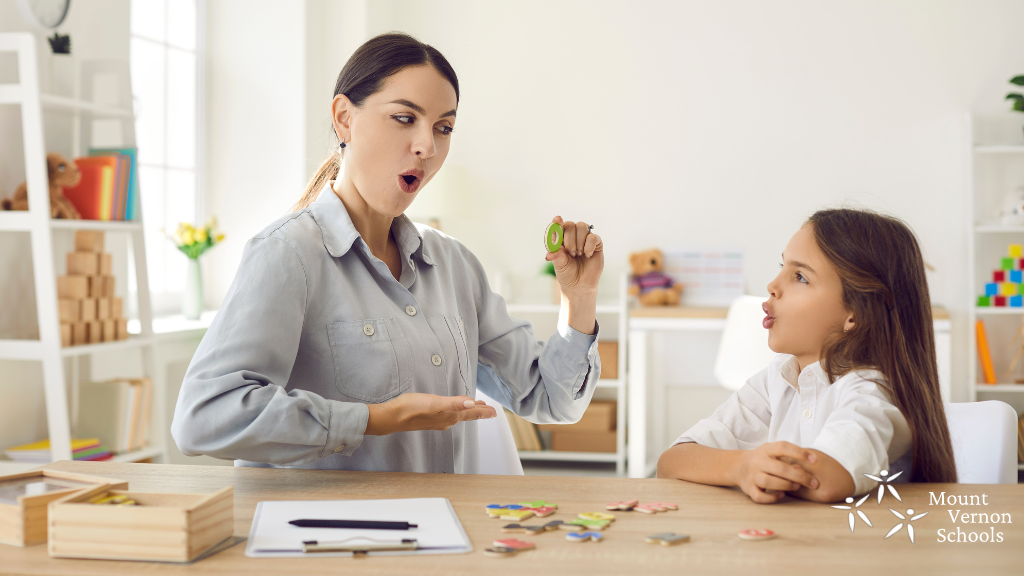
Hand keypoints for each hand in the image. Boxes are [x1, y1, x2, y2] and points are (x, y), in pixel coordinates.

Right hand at [365, 393, 496, 434]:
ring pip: (459, 416)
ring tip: (476, 408)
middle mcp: (446, 420)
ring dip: (469, 412)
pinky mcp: (429, 418)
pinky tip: (453, 411)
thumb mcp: (435, 403)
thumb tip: (472, 404)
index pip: (472, 413)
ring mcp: (438, 420)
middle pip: (467, 416)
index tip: (495, 412)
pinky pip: (449, 415)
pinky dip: (457, 411)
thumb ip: (454, 403)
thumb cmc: (412, 408)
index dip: (484, 411)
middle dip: (479, 412)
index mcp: (450, 415)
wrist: (393, 416)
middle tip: (490, 411)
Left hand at [546, 216, 603, 300]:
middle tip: (571, 253)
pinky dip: (589, 245)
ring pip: (581, 226)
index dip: (557, 222)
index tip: (557, 220)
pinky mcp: (596, 243)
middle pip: (570, 224)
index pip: (558, 226)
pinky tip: (587, 255)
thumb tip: (549, 253)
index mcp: (561, 239)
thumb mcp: (559, 265)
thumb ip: (556, 256)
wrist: (580, 284)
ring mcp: (584, 238)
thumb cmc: (567, 273)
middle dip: (569, 239)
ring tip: (578, 254)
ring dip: (578, 241)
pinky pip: (593, 236)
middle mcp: (572, 236)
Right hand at [734, 441, 819, 503]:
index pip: (783, 447)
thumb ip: (789, 460)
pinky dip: (772, 497)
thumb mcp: (774, 453)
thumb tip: (805, 472)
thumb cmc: (764, 460)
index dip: (799, 453)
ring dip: (786, 485)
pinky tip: (781, 495)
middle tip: (814, 483)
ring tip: (797, 486)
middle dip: (800, 476)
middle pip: (780, 468)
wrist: (739, 466)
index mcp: (766, 449)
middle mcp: (757, 461)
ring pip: (769, 482)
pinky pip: (760, 496)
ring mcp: (752, 475)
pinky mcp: (748, 489)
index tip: (815, 460)